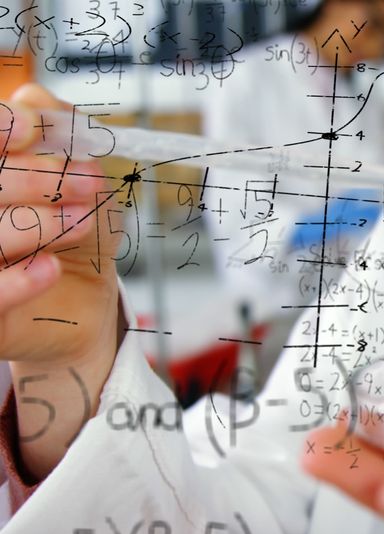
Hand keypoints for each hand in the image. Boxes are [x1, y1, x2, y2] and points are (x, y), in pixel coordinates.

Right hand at [0, 84, 122, 477]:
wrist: (83, 301)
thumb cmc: (71, 231)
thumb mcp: (76, 173)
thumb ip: (57, 129)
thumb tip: (32, 96)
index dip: (0, 129)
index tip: (37, 129)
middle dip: (35, 179)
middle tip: (89, 183)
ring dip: (36, 223)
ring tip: (82, 223)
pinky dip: (19, 280)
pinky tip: (50, 267)